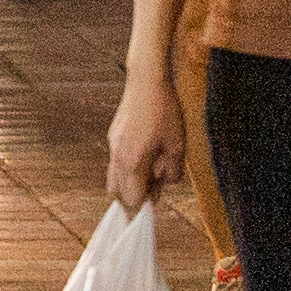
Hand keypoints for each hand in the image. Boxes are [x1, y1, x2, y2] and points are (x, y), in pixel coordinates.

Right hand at [102, 68, 180, 207]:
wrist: (146, 81)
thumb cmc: (165, 112)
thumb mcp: (177, 145)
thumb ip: (172, 172)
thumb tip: (165, 184)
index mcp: (134, 163)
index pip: (132, 199)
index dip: (143, 208)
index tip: (153, 209)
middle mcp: (118, 157)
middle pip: (117, 193)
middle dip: (133, 199)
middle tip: (153, 193)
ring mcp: (113, 146)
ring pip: (114, 178)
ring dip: (129, 184)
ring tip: (151, 174)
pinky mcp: (113, 136)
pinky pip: (116, 162)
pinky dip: (127, 169)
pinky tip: (145, 156)